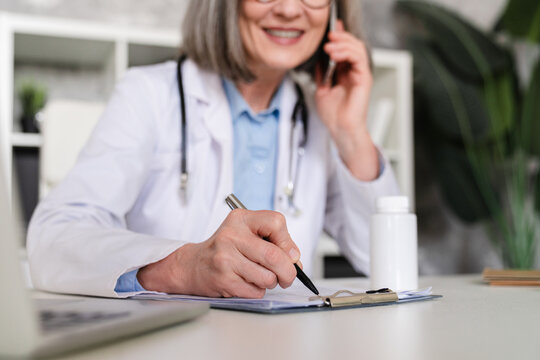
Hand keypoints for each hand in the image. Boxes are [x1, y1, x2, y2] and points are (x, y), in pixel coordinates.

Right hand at [137, 209, 300, 297]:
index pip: (276, 223)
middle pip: (275, 256)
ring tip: (260, 276)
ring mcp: (225, 258)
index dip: (288, 241)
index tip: (289, 253)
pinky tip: (246, 282)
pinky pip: (255, 291)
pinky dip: (257, 291)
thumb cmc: (225, 248)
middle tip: (288, 276)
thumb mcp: (245, 232)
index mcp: (240, 219)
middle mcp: (231, 236)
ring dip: (271, 282)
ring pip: (268, 277)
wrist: (192, 265)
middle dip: (288, 271)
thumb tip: (295, 259)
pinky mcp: (223, 280)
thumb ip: (272, 240)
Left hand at [315, 20, 378, 180]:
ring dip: (343, 43)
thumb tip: (319, 59)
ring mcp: (360, 75)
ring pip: (357, 49)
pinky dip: (347, 53)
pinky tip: (335, 53)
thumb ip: (322, 74)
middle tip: (329, 34)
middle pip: (352, 45)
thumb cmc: (334, 115)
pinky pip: (359, 59)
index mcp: (345, 73)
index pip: (344, 49)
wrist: (340, 129)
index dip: (339, 37)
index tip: (329, 29)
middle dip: (340, 37)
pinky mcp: (364, 79)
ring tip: (329, 44)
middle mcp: (354, 72)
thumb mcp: (321, 89)